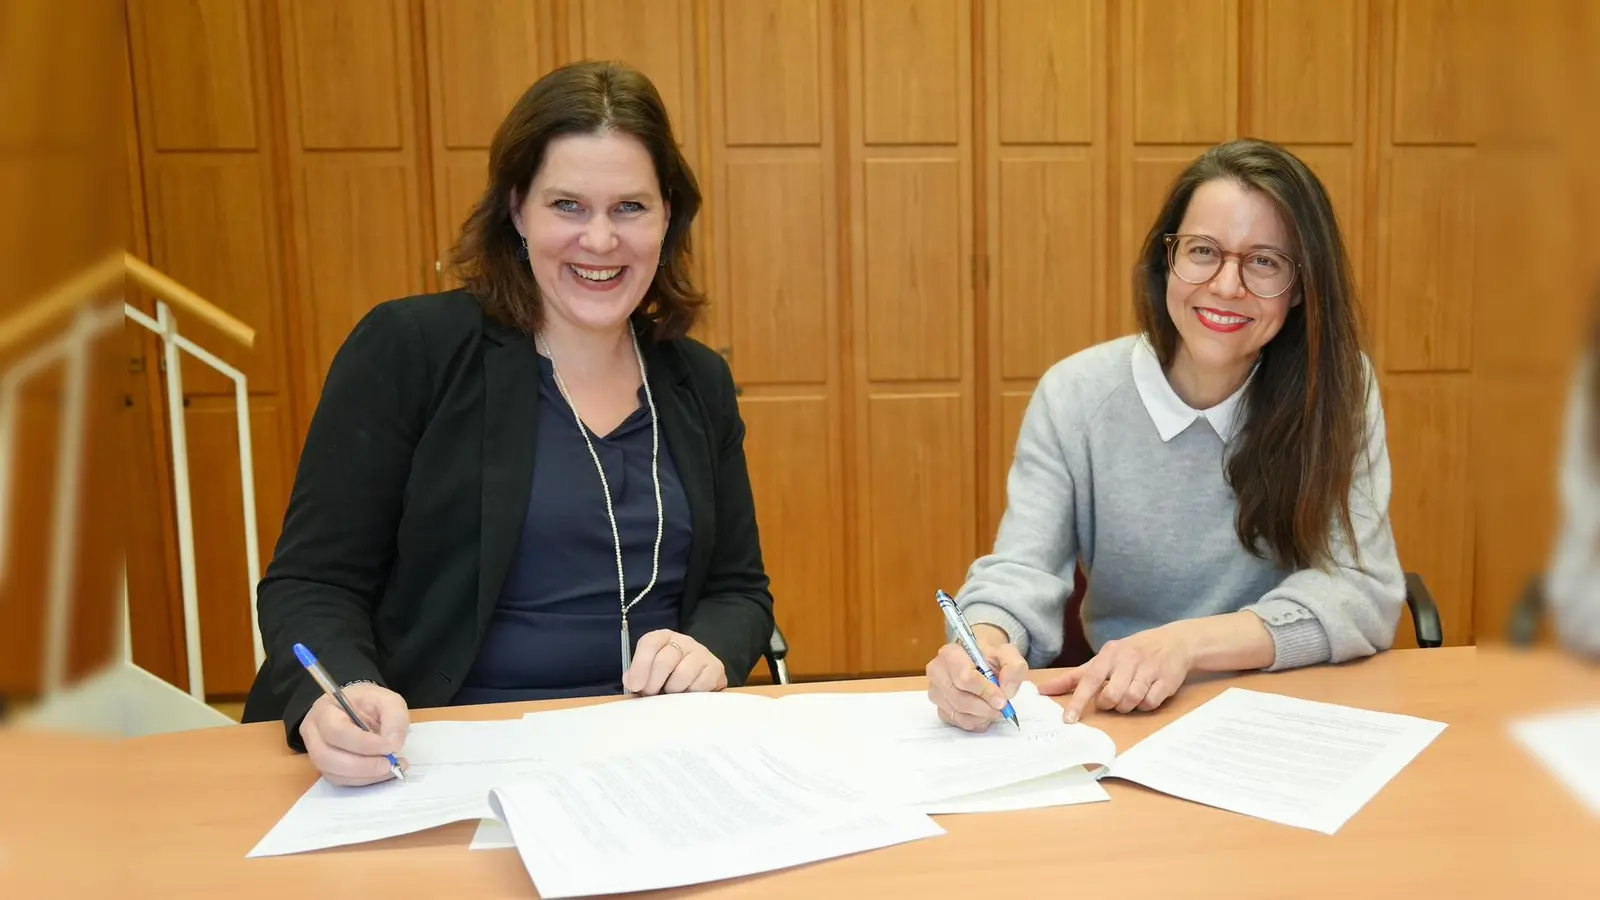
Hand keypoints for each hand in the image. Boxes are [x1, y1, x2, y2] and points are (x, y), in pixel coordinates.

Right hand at [299, 683, 409, 785]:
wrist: (360, 710)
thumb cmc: (369, 703)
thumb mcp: (387, 700)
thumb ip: (394, 718)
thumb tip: (393, 744)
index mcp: (324, 710)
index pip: (336, 730)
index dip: (362, 743)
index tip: (389, 747)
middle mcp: (313, 733)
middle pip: (326, 756)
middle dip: (361, 765)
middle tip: (389, 764)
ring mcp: (316, 753)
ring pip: (332, 773)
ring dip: (364, 775)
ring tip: (390, 769)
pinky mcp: (326, 768)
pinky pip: (340, 780)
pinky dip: (363, 780)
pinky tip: (381, 773)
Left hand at [625, 630, 726, 694]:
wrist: (699, 680)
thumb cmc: (669, 677)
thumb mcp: (649, 673)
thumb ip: (636, 675)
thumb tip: (631, 681)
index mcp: (663, 638)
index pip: (650, 643)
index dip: (640, 665)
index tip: (635, 686)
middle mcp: (683, 641)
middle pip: (665, 659)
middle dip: (654, 683)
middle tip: (650, 695)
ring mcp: (702, 653)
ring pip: (683, 674)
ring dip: (673, 690)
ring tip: (671, 695)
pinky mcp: (716, 667)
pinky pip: (700, 684)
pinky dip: (690, 694)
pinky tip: (687, 694)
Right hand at [925, 625, 1027, 732]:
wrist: (978, 662)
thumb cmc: (989, 658)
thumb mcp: (1007, 654)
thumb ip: (1013, 667)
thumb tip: (1007, 690)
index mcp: (950, 654)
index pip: (965, 678)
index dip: (986, 692)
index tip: (1002, 700)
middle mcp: (937, 673)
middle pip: (960, 699)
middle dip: (985, 708)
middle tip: (1002, 709)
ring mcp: (936, 692)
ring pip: (959, 714)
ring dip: (982, 716)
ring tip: (994, 709)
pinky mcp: (940, 709)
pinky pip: (958, 723)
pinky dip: (976, 722)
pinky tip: (984, 713)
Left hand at [1039, 624, 1193, 722]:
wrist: (1174, 642)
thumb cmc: (1131, 653)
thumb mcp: (1103, 659)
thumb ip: (1074, 677)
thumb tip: (1043, 689)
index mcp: (1109, 654)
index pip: (1089, 679)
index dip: (1078, 701)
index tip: (1069, 719)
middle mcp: (1128, 659)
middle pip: (1112, 695)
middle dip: (1109, 704)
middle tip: (1112, 698)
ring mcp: (1149, 669)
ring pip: (1131, 700)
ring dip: (1127, 705)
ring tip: (1129, 696)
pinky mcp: (1167, 680)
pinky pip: (1150, 703)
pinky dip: (1146, 704)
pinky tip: (1146, 694)